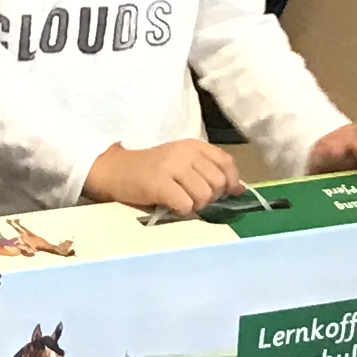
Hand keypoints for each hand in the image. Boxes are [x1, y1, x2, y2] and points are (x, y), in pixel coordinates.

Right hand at [85, 136, 249, 214]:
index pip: (226, 162)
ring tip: (181, 201)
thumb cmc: (151, 170)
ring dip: (195, 205)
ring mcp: (172, 167)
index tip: (225, 193)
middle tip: (193, 197)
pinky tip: (171, 205)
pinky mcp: (159, 183)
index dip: (231, 182)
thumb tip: (241, 189)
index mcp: (193, 145)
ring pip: (204, 196)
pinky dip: (182, 211)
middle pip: (218, 182)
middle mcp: (185, 152)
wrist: (115, 170)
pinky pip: (186, 205)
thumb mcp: (183, 163)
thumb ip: (210, 172)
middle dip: (210, 197)